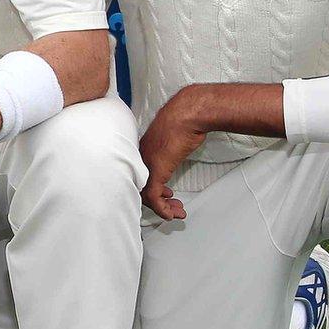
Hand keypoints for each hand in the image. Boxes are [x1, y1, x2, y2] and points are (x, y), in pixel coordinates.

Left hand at [136, 87, 214, 220]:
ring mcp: (147, 164)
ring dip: (162, 207)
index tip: (166, 194)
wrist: (187, 114)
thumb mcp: (174, 139)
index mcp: (143, 150)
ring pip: (147, 195)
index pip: (141, 176)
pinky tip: (170, 213)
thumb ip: (170, 148)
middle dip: (158, 201)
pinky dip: (162, 208)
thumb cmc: (183, 121)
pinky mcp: (156, 170)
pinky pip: (153, 196)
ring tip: (174, 212)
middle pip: (141, 187)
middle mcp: (141, 158)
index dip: (153, 188)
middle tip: (171, 208)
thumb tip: (177, 149)